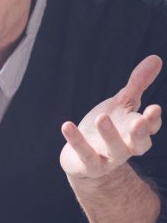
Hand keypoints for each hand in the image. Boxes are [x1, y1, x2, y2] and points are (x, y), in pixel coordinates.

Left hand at [60, 55, 162, 180]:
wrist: (83, 160)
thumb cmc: (106, 128)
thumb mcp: (122, 104)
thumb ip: (137, 84)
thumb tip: (156, 58)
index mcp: (135, 132)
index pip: (150, 127)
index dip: (152, 120)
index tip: (153, 108)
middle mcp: (126, 147)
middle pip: (140, 144)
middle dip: (140, 134)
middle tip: (138, 122)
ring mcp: (108, 158)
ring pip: (114, 150)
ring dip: (109, 135)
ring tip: (100, 117)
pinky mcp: (89, 165)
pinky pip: (85, 154)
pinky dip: (76, 141)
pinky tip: (67, 125)